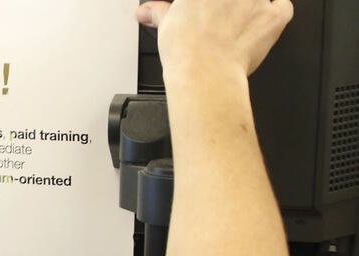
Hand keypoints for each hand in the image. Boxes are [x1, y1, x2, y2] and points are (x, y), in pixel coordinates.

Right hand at [136, 0, 293, 77]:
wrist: (204, 73)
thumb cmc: (186, 49)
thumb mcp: (165, 24)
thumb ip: (160, 11)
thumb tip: (149, 10)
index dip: (204, 4)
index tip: (201, 10)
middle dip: (227, 5)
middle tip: (216, 16)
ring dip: (249, 6)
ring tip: (236, 20)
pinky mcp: (275, 16)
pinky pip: (282, 6)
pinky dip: (274, 12)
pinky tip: (260, 22)